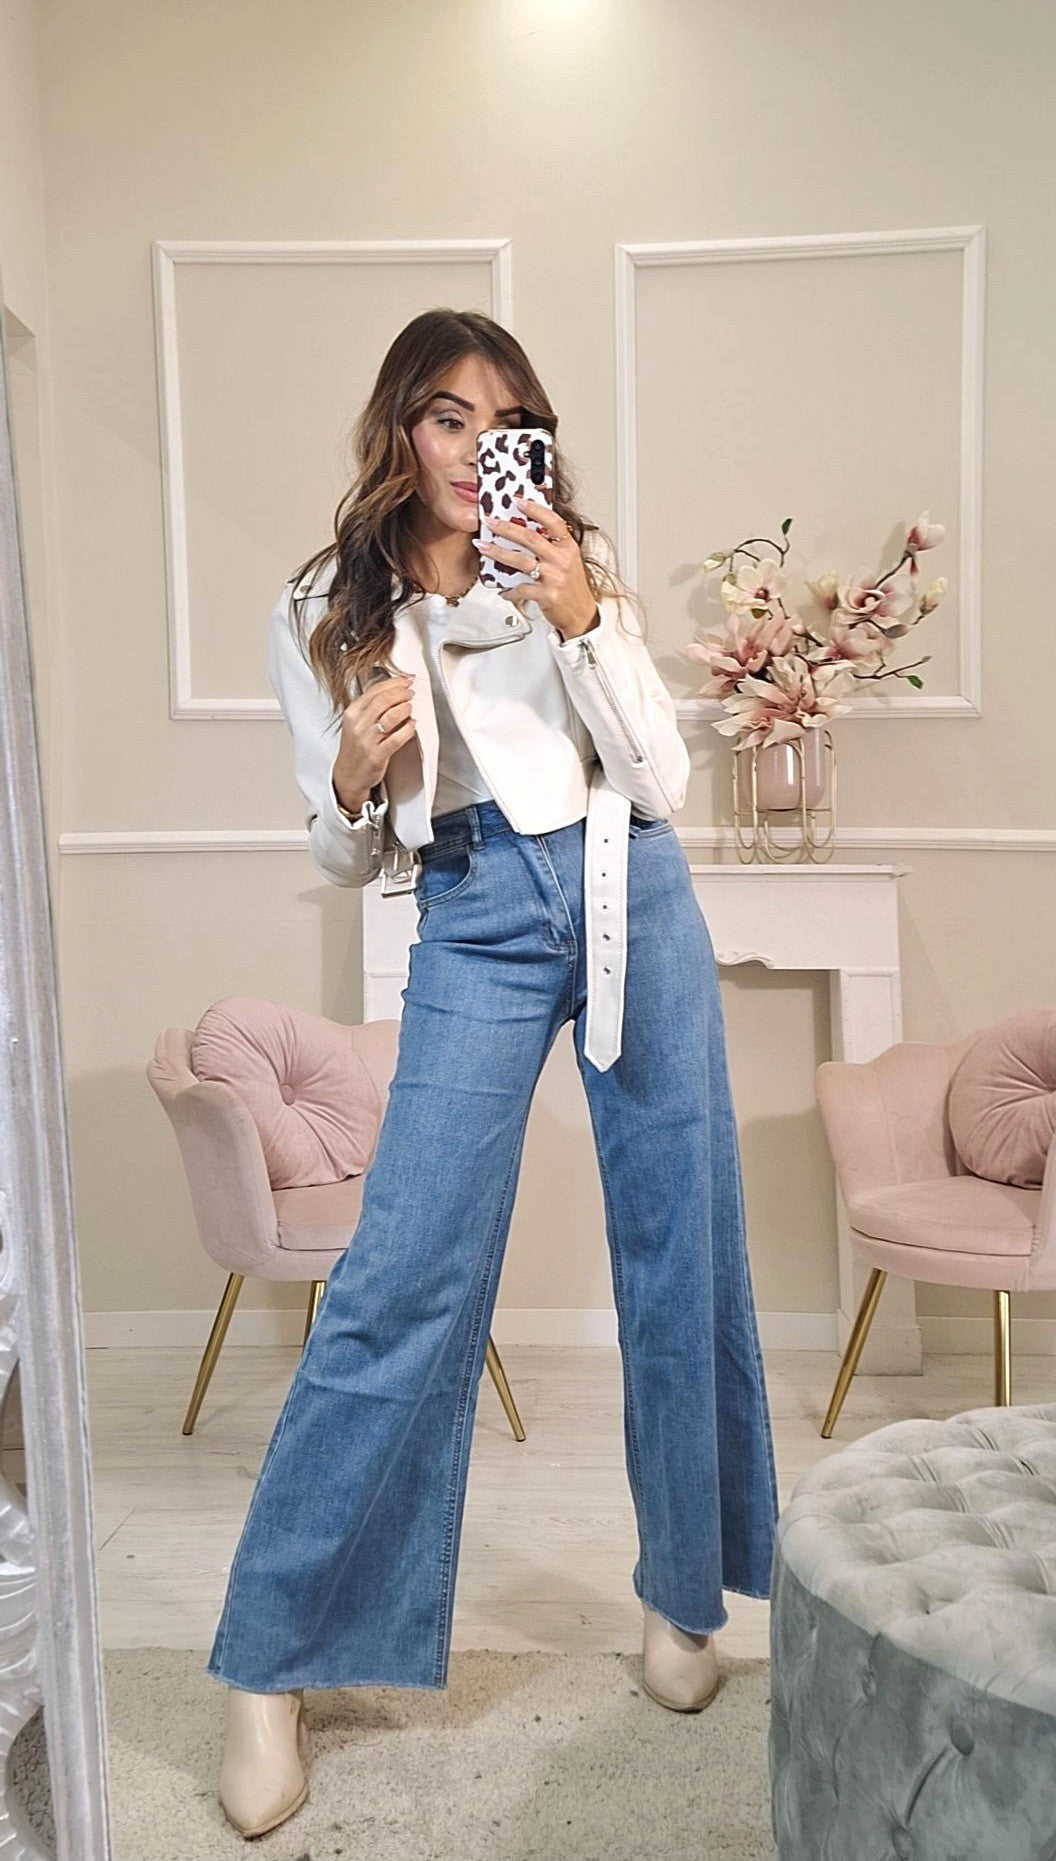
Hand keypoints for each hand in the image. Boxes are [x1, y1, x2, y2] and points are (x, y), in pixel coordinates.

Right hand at [333, 673, 416, 812]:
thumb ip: (370, 707)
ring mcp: (367, 740)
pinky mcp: (377, 755)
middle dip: (402, 693)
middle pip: (384, 700)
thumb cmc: (355, 748)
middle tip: (410, 693)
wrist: (348, 775)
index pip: (375, 690)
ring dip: (406, 709)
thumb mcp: (355, 723)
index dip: (394, 682)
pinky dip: (408, 729)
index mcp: (351, 713)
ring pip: (392, 716)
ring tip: (409, 708)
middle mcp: (358, 725)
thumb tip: (393, 689)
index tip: (406, 680)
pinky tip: (412, 725)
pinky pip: (398, 738)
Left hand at [475, 496, 598, 636]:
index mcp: (568, 547)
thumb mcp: (567, 560)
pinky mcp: (547, 595)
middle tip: (490, 521)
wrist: (581, 614)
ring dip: (498, 552)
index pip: (552, 522)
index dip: (534, 509)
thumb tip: (525, 529)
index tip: (517, 500)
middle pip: (530, 538)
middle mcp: (562, 560)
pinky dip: (508, 590)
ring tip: (483, 547)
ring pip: (521, 561)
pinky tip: (502, 590)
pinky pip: (521, 589)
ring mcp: (555, 577)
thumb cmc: (571, 586)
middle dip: (506, 528)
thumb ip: (551, 545)